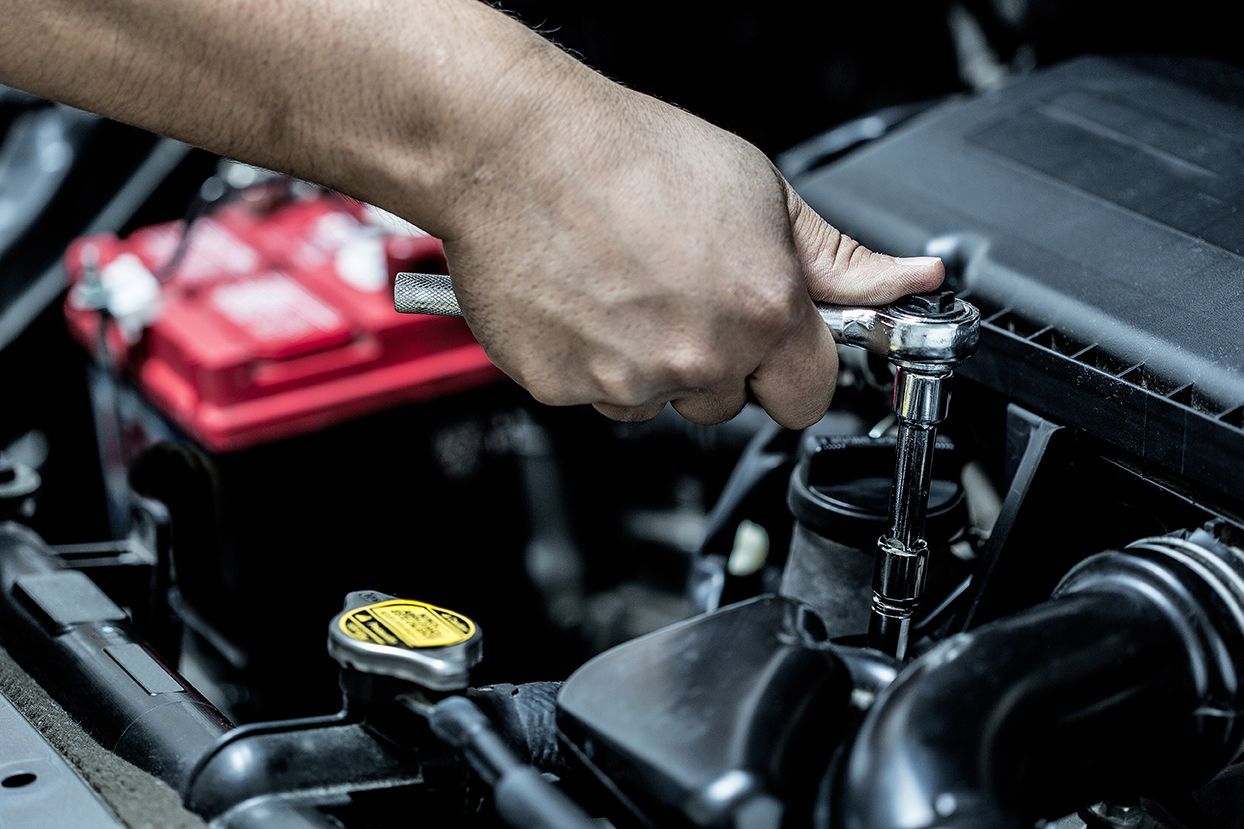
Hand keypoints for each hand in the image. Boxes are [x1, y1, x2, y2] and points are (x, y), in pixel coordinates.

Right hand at [436, 64, 943, 426]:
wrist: (513, 147)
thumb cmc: (627, 154)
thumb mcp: (759, 191)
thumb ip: (836, 259)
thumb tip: (908, 283)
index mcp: (762, 309)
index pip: (810, 397)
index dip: (792, 368)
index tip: (772, 346)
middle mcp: (700, 356)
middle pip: (730, 402)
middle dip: (716, 363)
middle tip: (681, 292)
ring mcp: (627, 380)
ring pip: (659, 401)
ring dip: (649, 364)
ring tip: (624, 288)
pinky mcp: (564, 389)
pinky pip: (596, 396)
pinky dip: (590, 361)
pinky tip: (585, 303)